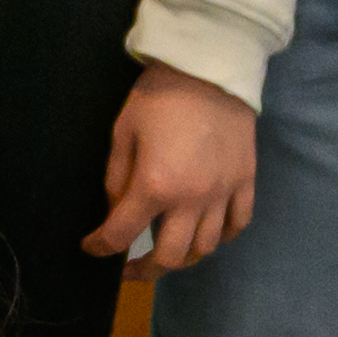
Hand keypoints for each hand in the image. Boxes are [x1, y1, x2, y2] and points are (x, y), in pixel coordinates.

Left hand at [85, 60, 257, 273]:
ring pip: (205, 247)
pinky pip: (238, 224)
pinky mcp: (245, 181)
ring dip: (183, 256)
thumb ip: (116, 178)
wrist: (210, 66)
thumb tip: (116, 210)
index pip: (121, 235)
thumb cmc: (159, 95)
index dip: (100, 248)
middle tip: (131, 267)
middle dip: (144, 270)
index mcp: (154, 187)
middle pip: (170, 257)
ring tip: (168, 250)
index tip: (91, 249)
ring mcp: (223, 193)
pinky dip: (221, 236)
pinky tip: (208, 232)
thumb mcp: (123, 132)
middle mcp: (191, 200)